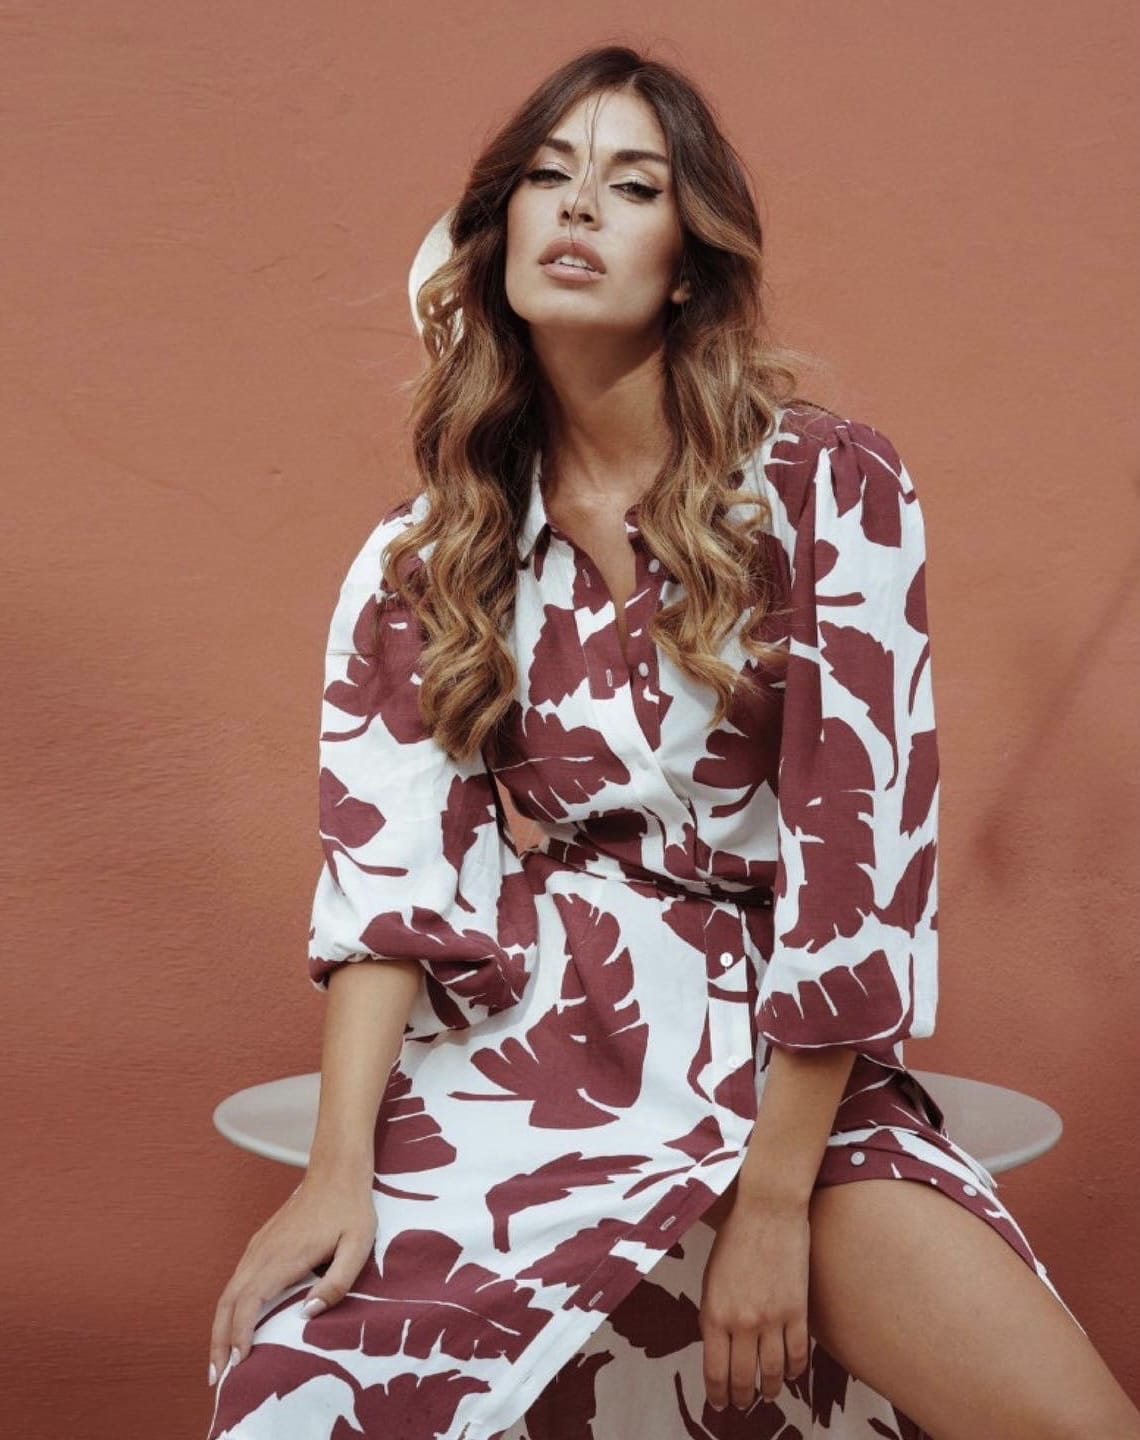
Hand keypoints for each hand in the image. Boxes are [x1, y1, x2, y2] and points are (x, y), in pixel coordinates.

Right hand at [208, 1168, 376, 1387]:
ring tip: (220, 1362)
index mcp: (283, 1257)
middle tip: (215, 1378)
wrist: (337, 1170)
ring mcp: (258, 1247)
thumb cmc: (351, 1209)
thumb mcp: (358, 1245)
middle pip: (227, 1303)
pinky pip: (236, 1281)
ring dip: (219, 1327)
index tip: (238, 1365)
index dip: (238, 1336)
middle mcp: (262, 1253)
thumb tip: (306, 1315)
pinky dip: (228, 1308)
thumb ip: (337, 1282)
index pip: (247, 1303)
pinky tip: (233, 1325)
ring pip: (228, 1292)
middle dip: (218, 1342)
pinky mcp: (261, 1244)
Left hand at [699, 1190, 810, 1410]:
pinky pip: (798, 1354)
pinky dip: (794, 1370)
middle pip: (743, 1378)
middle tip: (743, 1404)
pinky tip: (790, 1373)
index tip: (719, 1404)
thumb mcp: (711, 1278)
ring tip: (767, 1394)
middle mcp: (741, 1322)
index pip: (714, 1370)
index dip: (718, 1394)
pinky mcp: (797, 1311)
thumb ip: (714, 1315)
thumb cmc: (735, 1237)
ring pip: (772, 1373)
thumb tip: (719, 1348)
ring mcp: (772, 1318)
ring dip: (769, 1390)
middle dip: (742, 1398)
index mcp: (713, 1313)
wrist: (767, 1209)